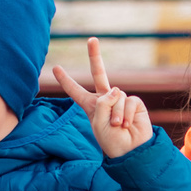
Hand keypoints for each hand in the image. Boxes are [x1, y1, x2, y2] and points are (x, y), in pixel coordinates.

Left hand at [48, 38, 153, 158]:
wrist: (131, 151)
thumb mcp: (98, 123)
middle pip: (99, 74)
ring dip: (115, 114)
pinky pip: (128, 101)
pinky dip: (126, 114)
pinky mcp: (135, 103)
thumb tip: (116, 89)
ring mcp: (120, 100)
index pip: (76, 91)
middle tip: (92, 39)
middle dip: (95, 56)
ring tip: (117, 127)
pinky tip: (127, 125)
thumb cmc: (111, 141)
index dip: (66, 80)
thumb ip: (103, 103)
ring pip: (115, 96)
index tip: (55, 68)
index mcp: (91, 106)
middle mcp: (105, 100)